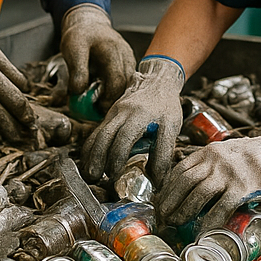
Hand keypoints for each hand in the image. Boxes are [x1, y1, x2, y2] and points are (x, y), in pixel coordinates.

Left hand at [60, 4, 134, 104]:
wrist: (88, 22)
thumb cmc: (80, 35)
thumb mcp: (73, 50)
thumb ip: (77, 71)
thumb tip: (79, 93)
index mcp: (113, 49)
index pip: (118, 79)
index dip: (109, 97)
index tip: (97, 108)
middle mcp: (125, 55)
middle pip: (127, 85)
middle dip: (114, 100)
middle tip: (99, 111)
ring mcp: (129, 59)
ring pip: (129, 84)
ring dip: (117, 96)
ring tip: (101, 105)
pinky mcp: (128, 64)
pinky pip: (127, 81)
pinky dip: (118, 91)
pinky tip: (106, 96)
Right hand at [82, 55, 183, 180]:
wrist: (156, 81)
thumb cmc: (165, 105)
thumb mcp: (172, 126)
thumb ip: (164, 151)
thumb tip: (157, 178)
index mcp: (139, 115)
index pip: (126, 138)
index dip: (119, 157)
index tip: (120, 175)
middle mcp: (123, 112)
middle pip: (106, 136)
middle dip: (100, 158)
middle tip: (98, 177)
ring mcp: (114, 112)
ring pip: (99, 134)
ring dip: (92, 154)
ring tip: (90, 174)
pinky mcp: (110, 115)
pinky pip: (97, 132)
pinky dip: (91, 147)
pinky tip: (88, 160)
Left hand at [154, 120, 260, 231]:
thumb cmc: (249, 157)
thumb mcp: (223, 152)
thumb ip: (207, 164)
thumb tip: (189, 183)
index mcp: (207, 152)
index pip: (180, 169)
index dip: (167, 186)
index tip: (160, 199)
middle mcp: (214, 161)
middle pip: (185, 182)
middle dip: (170, 200)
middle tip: (162, 215)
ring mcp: (227, 174)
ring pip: (198, 194)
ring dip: (184, 210)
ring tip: (175, 222)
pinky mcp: (242, 188)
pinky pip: (222, 207)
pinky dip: (210, 221)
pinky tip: (202, 231)